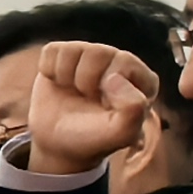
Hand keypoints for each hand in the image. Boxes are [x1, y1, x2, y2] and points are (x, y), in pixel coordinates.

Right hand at [25, 40, 159, 173]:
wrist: (58, 144)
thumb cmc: (93, 138)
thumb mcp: (120, 134)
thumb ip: (133, 110)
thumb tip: (113, 78)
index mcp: (143, 80)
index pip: (125, 63)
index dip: (108, 86)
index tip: (105, 106)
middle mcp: (119, 62)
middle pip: (98, 53)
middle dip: (85, 81)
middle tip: (87, 99)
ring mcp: (92, 56)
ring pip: (74, 50)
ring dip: (66, 77)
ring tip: (74, 92)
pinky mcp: (64, 55)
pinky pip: (52, 50)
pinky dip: (49, 70)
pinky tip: (59, 84)